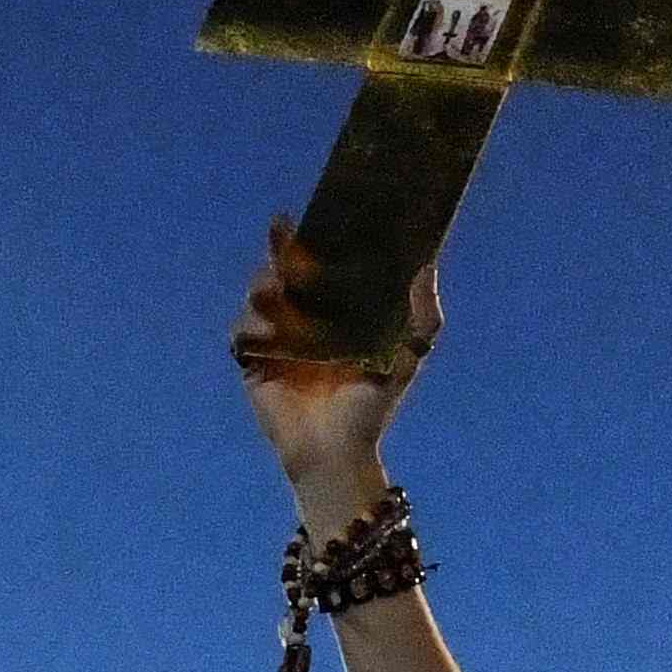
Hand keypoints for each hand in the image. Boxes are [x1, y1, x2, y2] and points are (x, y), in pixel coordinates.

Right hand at [231, 217, 437, 513]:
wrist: (339, 453)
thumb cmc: (374, 407)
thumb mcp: (409, 355)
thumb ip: (423, 315)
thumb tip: (428, 264)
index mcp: (333, 314)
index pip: (314, 268)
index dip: (304, 242)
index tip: (300, 218)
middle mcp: (301, 322)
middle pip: (281, 275)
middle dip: (278, 253)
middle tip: (283, 235)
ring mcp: (274, 341)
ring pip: (258, 298)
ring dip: (264, 287)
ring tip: (277, 288)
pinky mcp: (254, 364)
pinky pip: (244, 334)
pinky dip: (253, 326)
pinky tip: (270, 327)